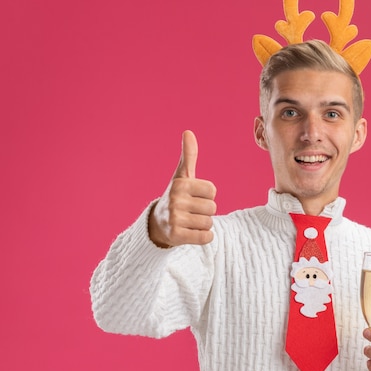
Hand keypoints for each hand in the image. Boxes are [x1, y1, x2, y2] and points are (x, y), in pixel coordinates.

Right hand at [149, 130, 216, 246]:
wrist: (158, 224)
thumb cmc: (176, 197)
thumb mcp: (182, 176)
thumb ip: (189, 156)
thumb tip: (188, 132)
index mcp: (180, 184)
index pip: (212, 191)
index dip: (206, 196)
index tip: (193, 197)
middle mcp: (175, 200)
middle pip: (212, 208)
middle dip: (205, 212)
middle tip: (189, 212)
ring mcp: (175, 218)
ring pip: (209, 223)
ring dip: (202, 225)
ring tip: (188, 222)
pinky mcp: (177, 235)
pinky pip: (206, 237)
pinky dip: (203, 237)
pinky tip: (190, 233)